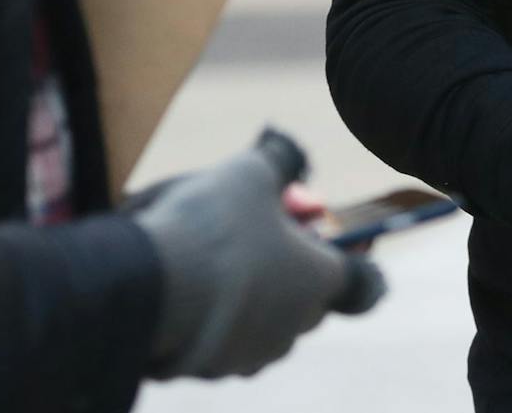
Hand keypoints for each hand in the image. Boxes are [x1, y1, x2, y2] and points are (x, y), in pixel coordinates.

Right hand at [132, 147, 384, 380]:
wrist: (147, 289)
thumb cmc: (214, 227)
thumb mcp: (252, 172)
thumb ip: (279, 160)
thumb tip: (287, 146)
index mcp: (320, 280)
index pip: (364, 285)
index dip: (360, 261)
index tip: (358, 244)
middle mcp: (293, 325)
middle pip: (309, 295)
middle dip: (295, 262)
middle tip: (269, 227)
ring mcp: (251, 351)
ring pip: (266, 316)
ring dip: (256, 288)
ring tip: (224, 251)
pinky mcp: (209, 366)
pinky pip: (225, 333)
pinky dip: (219, 310)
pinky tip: (193, 282)